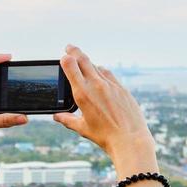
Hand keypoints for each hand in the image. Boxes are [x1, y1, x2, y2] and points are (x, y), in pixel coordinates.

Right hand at [52, 45, 155, 168]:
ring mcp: (111, 85)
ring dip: (89, 63)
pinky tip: (100, 74)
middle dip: (74, 51)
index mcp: (83, 94)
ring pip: (97, 67)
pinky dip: (102, 72)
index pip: (71, 66)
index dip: (66, 59)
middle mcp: (96, 85)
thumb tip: (56, 116)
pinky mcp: (122, 89)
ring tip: (84, 62)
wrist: (130, 139)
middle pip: (83, 60)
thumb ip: (67, 120)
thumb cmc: (105, 136)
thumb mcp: (82, 128)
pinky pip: (109, 75)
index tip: (64, 57)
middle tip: (69, 47)